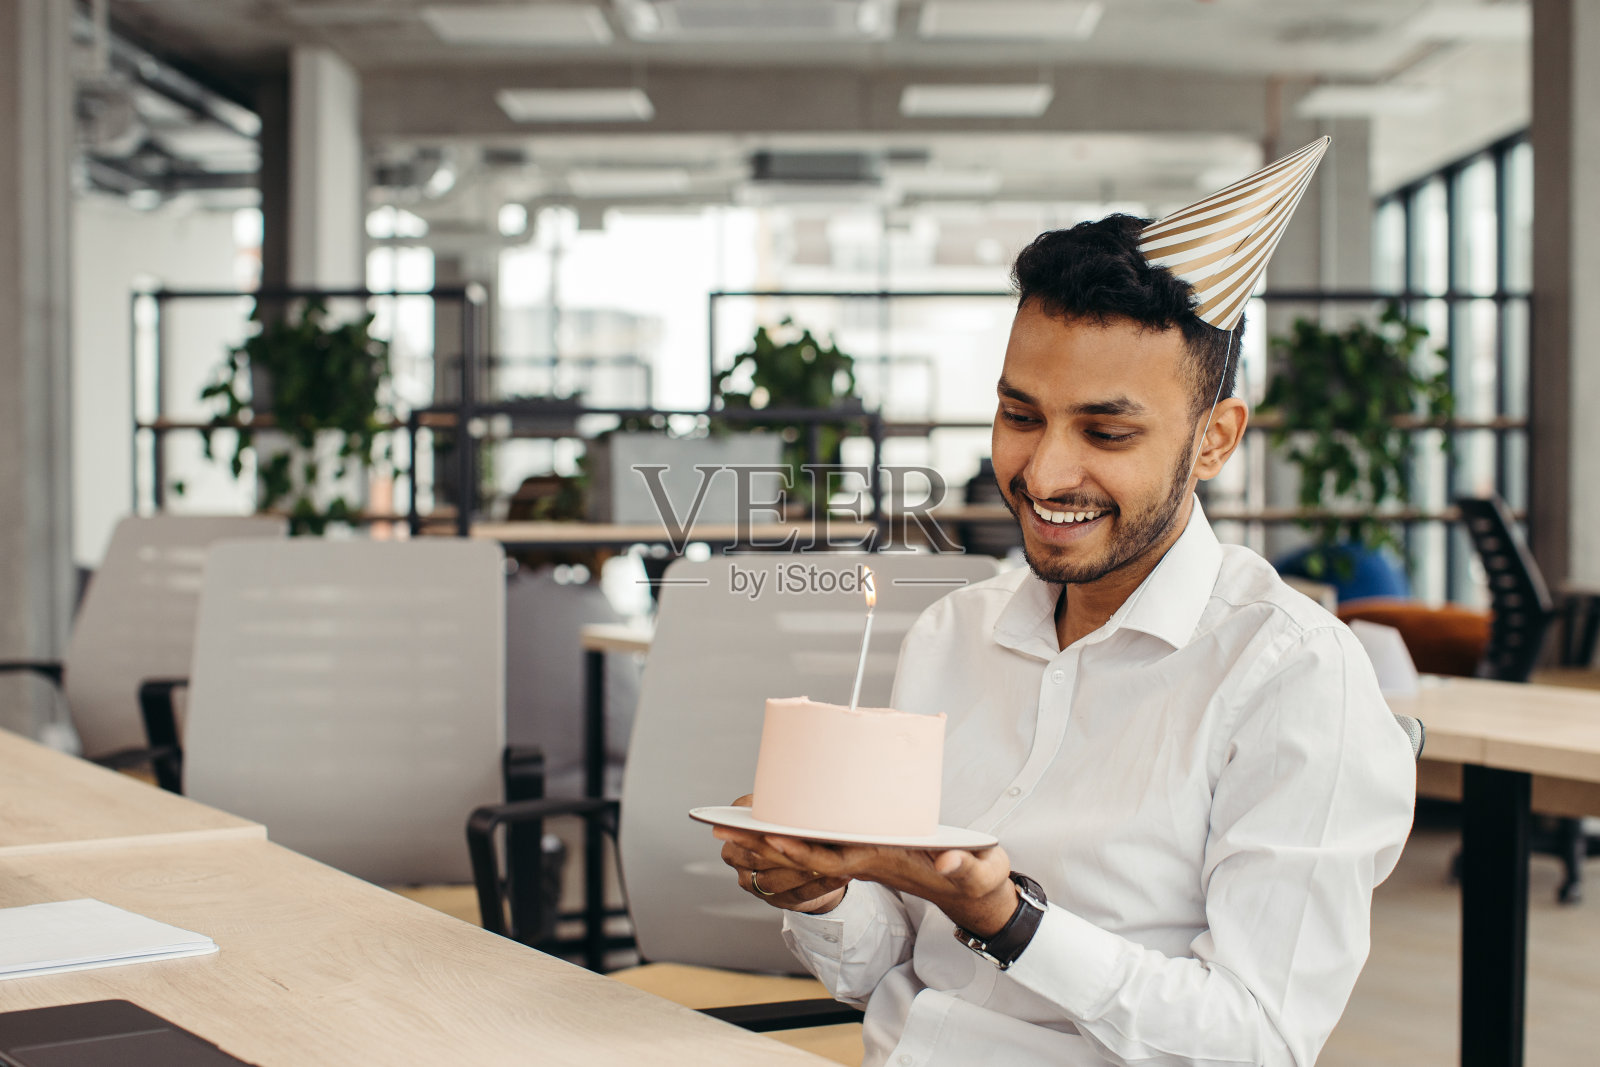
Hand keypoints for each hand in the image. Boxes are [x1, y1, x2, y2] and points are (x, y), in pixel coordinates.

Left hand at [714, 798, 1016, 936]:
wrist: (975, 893)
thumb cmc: (978, 878)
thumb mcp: (981, 871)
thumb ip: (967, 866)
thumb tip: (948, 861)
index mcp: (886, 862)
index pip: (835, 860)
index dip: (802, 851)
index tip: (771, 837)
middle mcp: (866, 862)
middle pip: (807, 859)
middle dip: (765, 848)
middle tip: (724, 832)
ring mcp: (861, 859)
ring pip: (806, 855)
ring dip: (767, 846)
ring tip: (728, 829)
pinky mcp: (862, 852)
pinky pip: (817, 848)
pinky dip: (789, 839)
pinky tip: (764, 827)